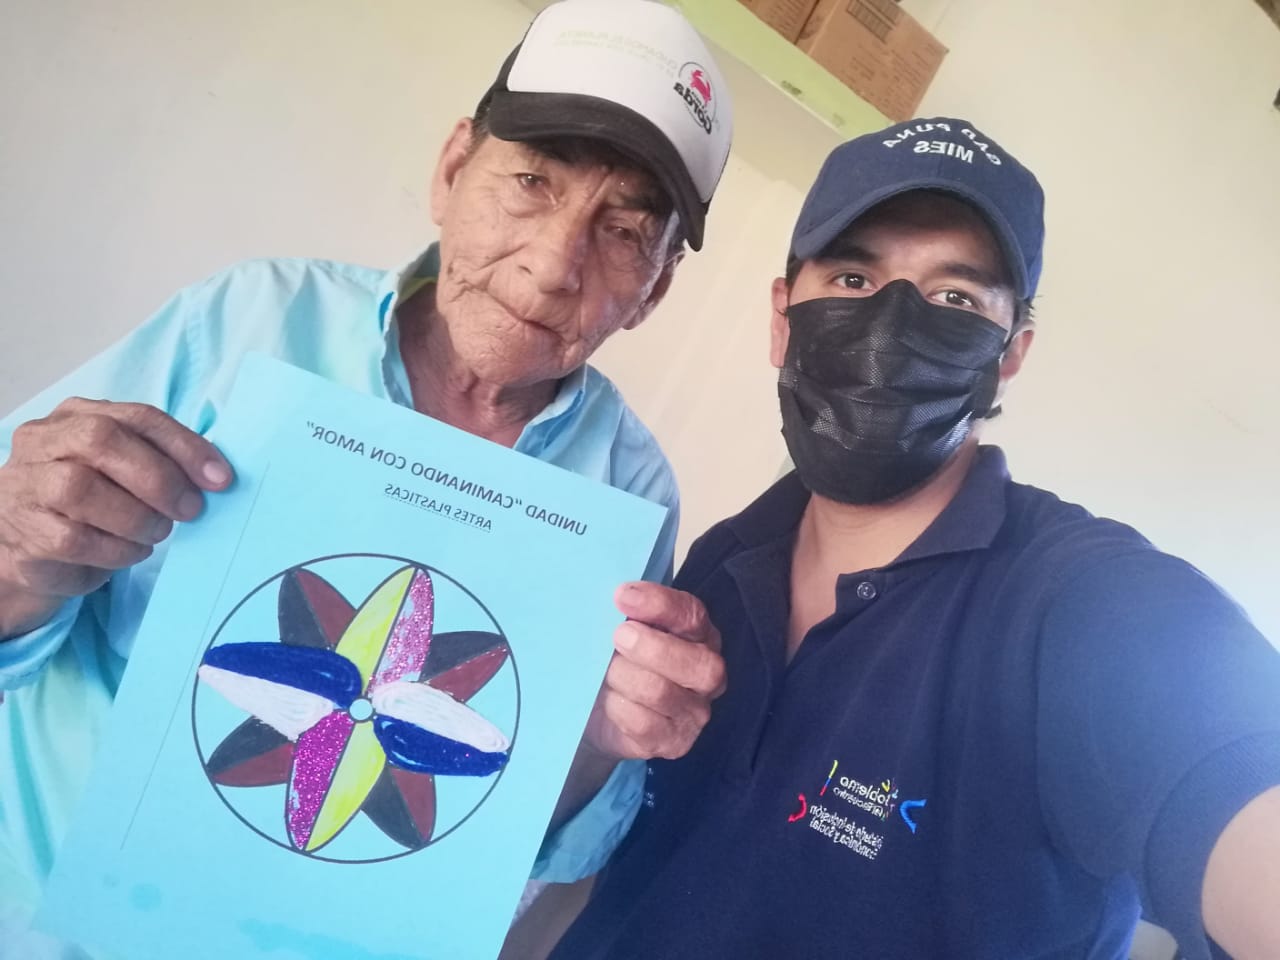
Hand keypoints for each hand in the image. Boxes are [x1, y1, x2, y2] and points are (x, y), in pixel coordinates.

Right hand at [0, 398, 231, 636]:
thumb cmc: (89, 506)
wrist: (28, 551)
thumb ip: (158, 461)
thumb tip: (214, 476)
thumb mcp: (121, 472)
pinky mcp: (22, 534)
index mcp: (75, 417)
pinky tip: (131, 551)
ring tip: (156, 532)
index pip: (137, 417)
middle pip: (102, 440)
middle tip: (189, 509)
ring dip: (136, 517)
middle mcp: (42, 442)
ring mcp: (24, 486)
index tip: (220, 478)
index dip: (185, 446)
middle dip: (159, 478)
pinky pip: (75, 539)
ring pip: (81, 488)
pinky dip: (116, 549)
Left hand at [583, 581, 726, 761]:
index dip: (659, 604)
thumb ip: (630, 614)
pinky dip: (620, 708)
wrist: (599, 714)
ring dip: (625, 677)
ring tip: (605, 673)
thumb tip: (617, 599)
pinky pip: (646, 724)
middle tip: (618, 636)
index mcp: (699, 636)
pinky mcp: (674, 742)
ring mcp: (694, 712)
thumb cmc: (619, 661)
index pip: (692, 615)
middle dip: (652, 648)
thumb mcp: (624, 632)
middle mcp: (706, 674)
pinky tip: (609, 700)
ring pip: (664, 692)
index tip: (622, 595)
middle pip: (698, 663)